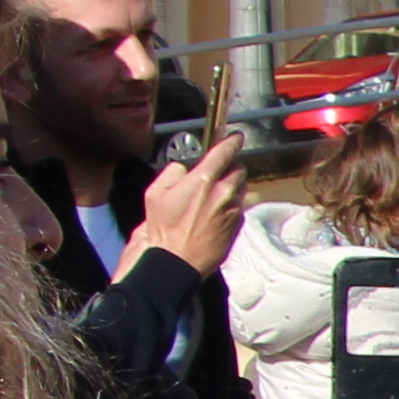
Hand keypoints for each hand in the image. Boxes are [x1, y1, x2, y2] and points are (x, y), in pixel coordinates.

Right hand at [132, 137, 249, 280]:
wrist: (178, 260)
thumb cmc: (164, 229)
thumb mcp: (155, 193)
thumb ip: (173, 173)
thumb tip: (184, 169)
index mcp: (204, 180)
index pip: (225, 152)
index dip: (231, 142)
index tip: (235, 138)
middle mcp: (224, 193)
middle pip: (238, 169)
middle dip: (230, 167)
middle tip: (218, 172)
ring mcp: (234, 210)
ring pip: (243, 188)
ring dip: (234, 187)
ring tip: (217, 195)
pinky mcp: (238, 225)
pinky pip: (241, 208)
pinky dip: (233, 205)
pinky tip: (217, 213)